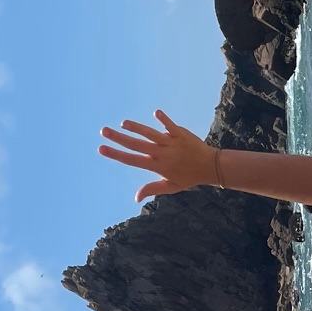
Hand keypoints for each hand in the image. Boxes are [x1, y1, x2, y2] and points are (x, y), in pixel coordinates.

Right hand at [98, 110, 220, 200]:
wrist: (210, 166)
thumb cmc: (189, 177)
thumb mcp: (171, 186)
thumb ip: (152, 189)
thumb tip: (135, 198)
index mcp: (157, 166)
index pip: (132, 160)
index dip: (115, 154)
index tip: (101, 148)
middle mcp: (161, 153)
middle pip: (136, 144)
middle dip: (118, 138)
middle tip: (103, 131)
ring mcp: (170, 142)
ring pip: (150, 134)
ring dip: (136, 127)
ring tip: (123, 123)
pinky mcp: (180, 134)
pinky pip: (170, 126)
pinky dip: (164, 119)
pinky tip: (155, 112)